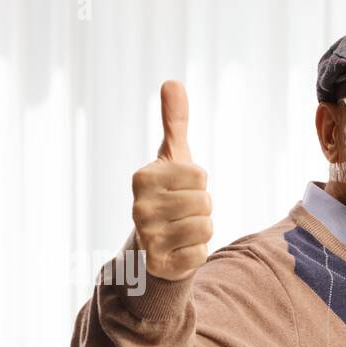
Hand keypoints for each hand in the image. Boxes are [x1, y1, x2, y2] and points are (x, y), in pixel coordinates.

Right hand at [131, 80, 212, 280]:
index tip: (181, 189)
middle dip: (202, 208)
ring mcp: (148, 238)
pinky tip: (180, 250)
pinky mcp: (161, 264)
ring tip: (181, 230)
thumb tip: (172, 82)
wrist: (153, 246)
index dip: (198, 183)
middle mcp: (139, 207)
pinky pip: (202, 253)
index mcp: (142, 178)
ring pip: (206, 227)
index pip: (199, 175)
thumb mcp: (172, 159)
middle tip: (182, 213)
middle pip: (205, 201)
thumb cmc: (168, 196)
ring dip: (201, 229)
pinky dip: (197, 252)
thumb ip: (174, 122)